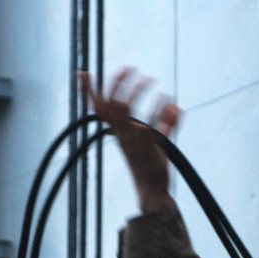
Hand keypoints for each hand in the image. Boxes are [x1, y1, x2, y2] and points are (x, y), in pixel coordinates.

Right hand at [77, 66, 181, 212]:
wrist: (152, 190)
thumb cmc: (151, 166)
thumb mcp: (158, 140)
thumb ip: (166, 122)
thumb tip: (176, 105)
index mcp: (118, 132)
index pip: (98, 109)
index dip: (88, 91)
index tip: (83, 72)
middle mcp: (121, 134)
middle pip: (109, 104)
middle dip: (116, 83)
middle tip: (129, 67)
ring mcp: (132, 138)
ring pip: (124, 108)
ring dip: (135, 90)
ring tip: (149, 78)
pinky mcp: (145, 143)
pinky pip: (149, 121)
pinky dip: (158, 108)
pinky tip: (167, 99)